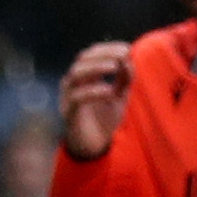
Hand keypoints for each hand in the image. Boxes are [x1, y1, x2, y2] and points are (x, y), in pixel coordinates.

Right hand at [58, 42, 133, 159]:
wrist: (95, 148)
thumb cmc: (104, 120)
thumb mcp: (120, 96)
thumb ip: (124, 78)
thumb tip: (129, 59)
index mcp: (83, 77)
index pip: (91, 54)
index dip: (108, 48)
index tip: (127, 48)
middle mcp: (72, 83)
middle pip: (82, 59)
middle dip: (103, 54)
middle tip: (123, 54)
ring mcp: (68, 97)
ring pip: (75, 74)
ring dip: (96, 67)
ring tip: (114, 67)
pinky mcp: (69, 113)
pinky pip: (77, 98)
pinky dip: (93, 91)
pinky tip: (109, 91)